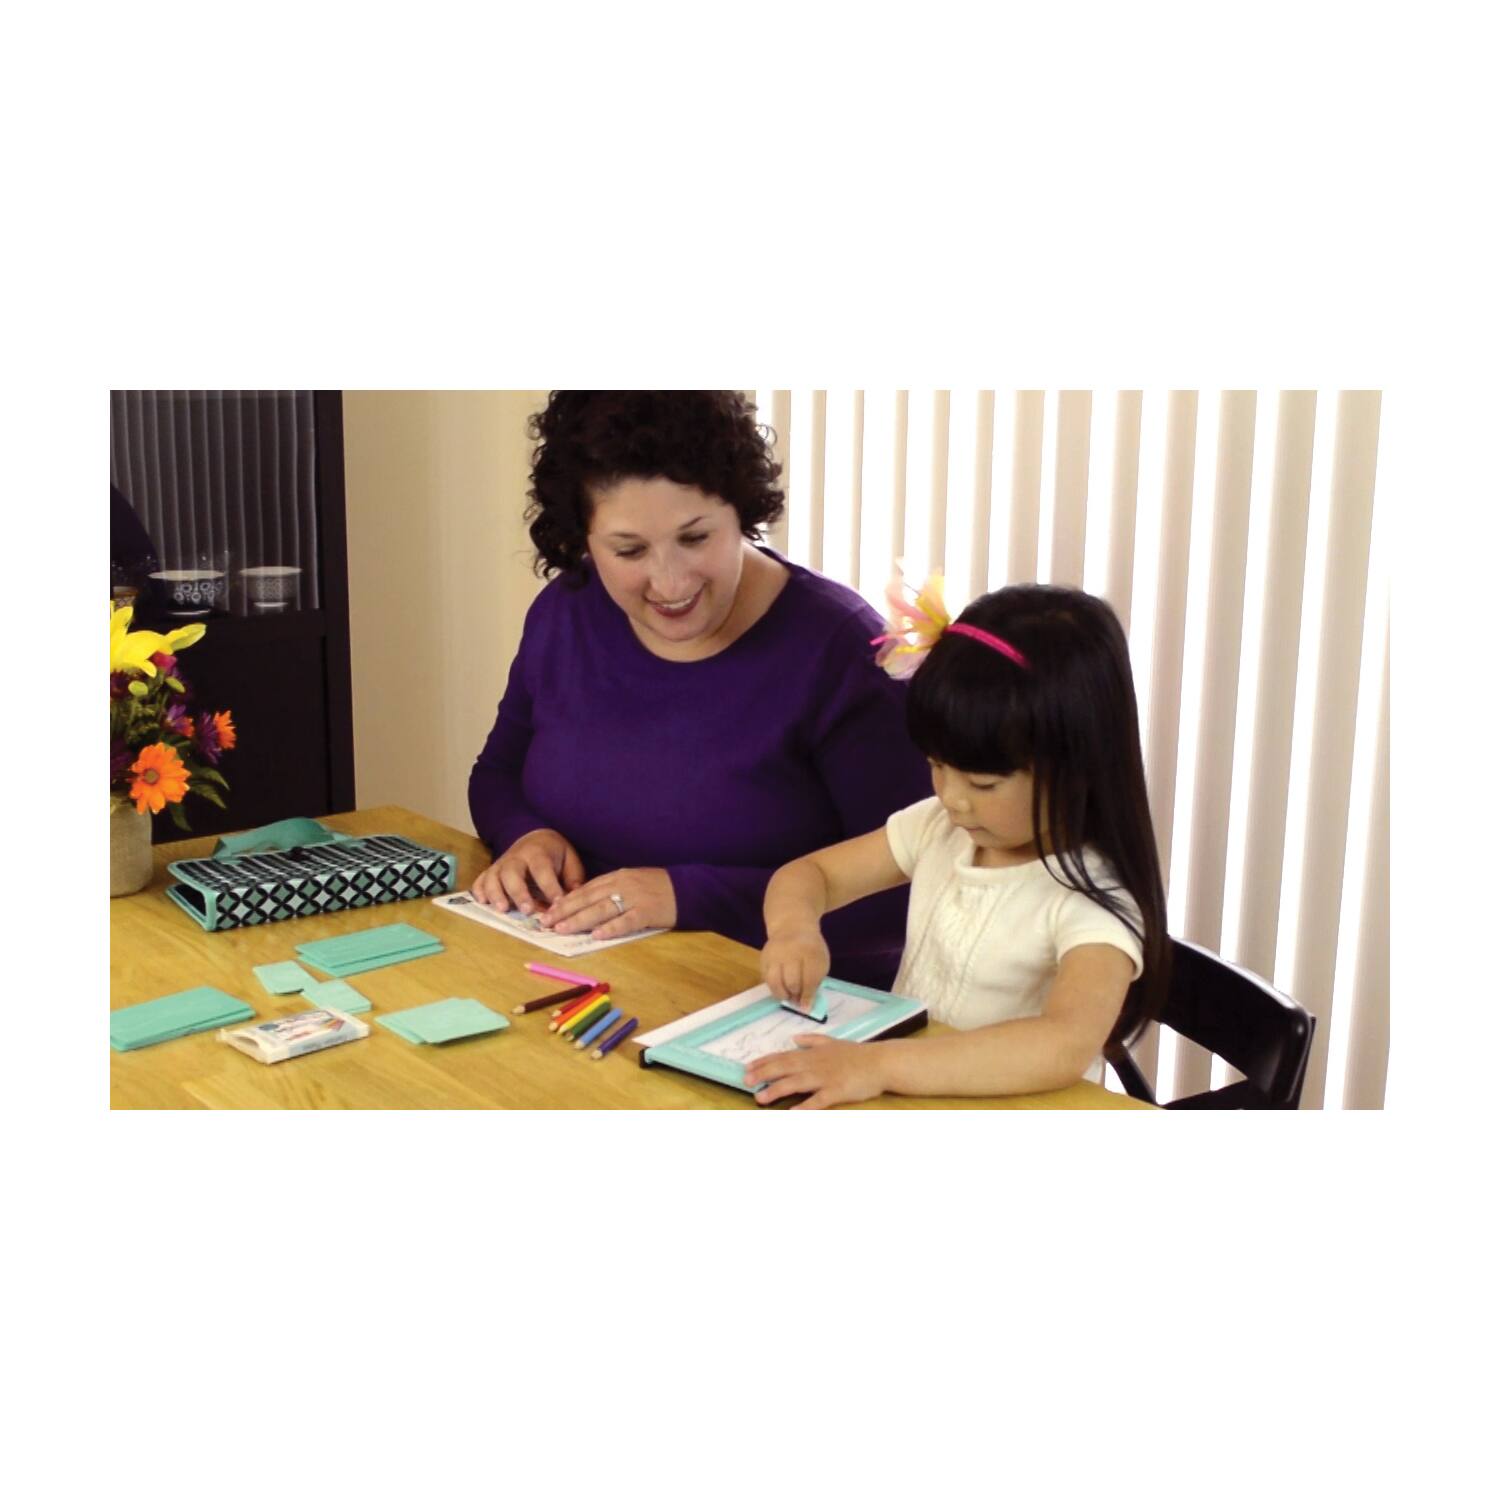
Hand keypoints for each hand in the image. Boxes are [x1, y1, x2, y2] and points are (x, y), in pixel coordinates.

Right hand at [472, 829, 584, 915]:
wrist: (534, 837)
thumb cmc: (554, 853)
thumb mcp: (569, 858)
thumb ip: (573, 877)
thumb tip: (575, 898)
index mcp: (537, 853)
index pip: (542, 870)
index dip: (550, 887)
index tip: (558, 904)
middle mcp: (516, 858)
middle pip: (512, 873)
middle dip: (519, 892)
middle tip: (527, 910)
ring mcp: (500, 865)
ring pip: (493, 877)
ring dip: (496, 893)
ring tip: (503, 909)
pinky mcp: (491, 872)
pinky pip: (480, 880)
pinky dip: (479, 891)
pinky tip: (483, 903)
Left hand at [537, 867, 676, 940]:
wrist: (689, 888)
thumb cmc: (659, 887)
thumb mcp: (632, 881)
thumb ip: (610, 890)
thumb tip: (585, 904)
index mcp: (617, 877)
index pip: (585, 889)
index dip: (565, 901)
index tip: (548, 911)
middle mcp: (622, 885)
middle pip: (588, 898)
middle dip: (565, 911)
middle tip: (546, 922)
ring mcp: (635, 898)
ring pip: (601, 909)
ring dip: (580, 920)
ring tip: (562, 929)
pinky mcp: (648, 912)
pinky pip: (626, 921)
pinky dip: (610, 928)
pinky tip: (597, 935)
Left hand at [743, 1035, 887, 1109]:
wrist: (880, 1063)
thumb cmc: (857, 1054)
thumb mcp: (832, 1042)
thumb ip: (813, 1040)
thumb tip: (795, 1039)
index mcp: (812, 1053)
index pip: (783, 1056)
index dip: (764, 1062)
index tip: (748, 1067)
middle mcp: (814, 1064)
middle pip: (784, 1068)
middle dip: (763, 1074)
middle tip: (745, 1081)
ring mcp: (825, 1078)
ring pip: (795, 1083)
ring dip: (776, 1090)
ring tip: (760, 1098)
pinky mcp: (836, 1091)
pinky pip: (817, 1100)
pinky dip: (804, 1106)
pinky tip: (792, 1112)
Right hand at [760, 927, 830, 1008]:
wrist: (792, 927)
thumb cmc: (810, 948)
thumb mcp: (821, 961)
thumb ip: (816, 982)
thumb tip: (806, 1006)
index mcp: (811, 952)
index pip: (809, 979)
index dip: (808, 996)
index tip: (806, 1007)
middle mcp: (791, 951)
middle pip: (792, 982)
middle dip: (795, 995)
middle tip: (797, 1001)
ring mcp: (775, 954)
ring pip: (775, 982)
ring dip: (782, 994)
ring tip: (788, 996)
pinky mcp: (764, 957)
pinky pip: (766, 978)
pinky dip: (773, 987)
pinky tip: (780, 987)